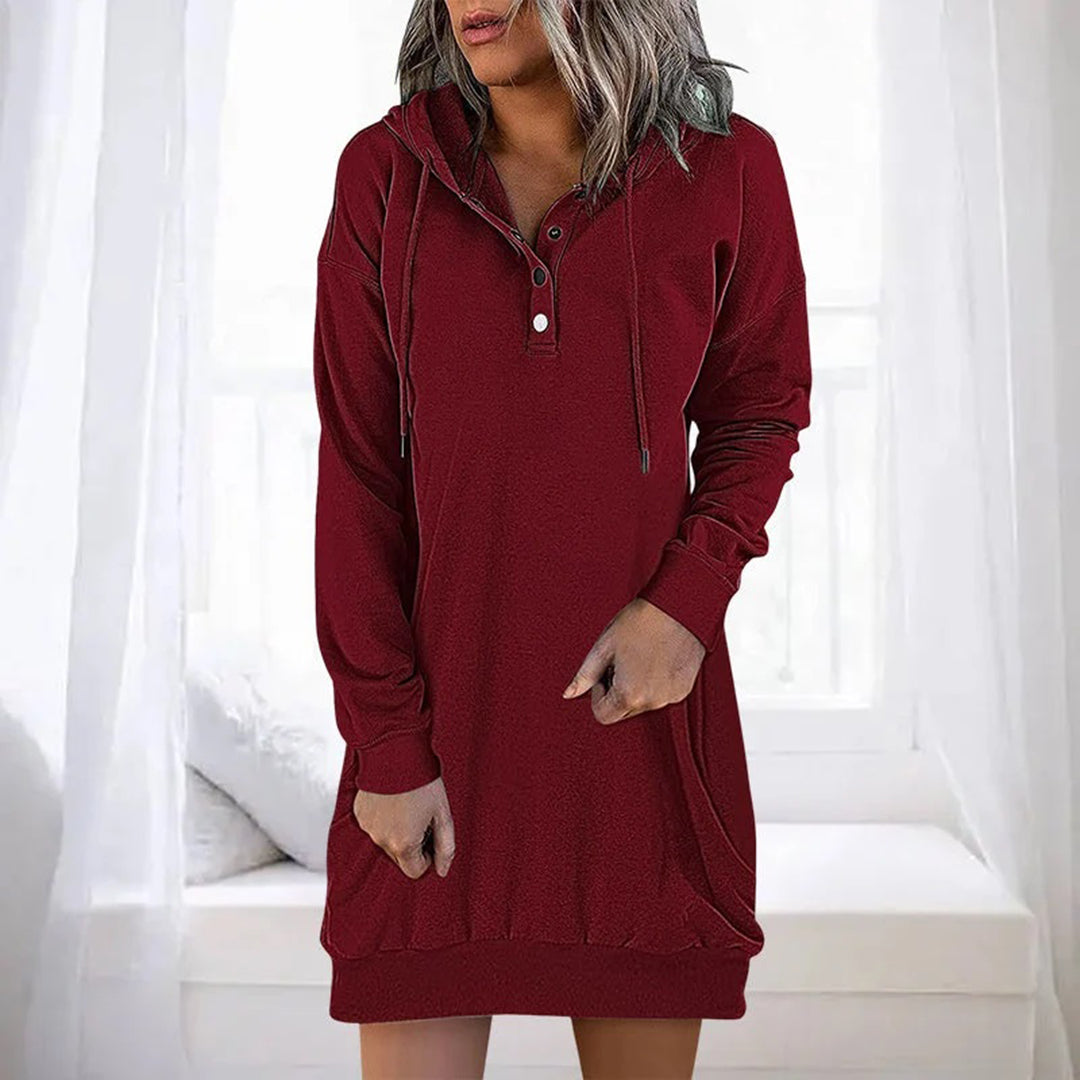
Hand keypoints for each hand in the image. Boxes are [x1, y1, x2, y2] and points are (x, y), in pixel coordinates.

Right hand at [352, 775, 455, 878]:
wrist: (395, 753)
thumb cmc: (422, 783)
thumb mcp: (443, 815)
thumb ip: (446, 847)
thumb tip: (442, 870)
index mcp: (403, 845)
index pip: (415, 871)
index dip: (428, 856)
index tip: (432, 835)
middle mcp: (381, 841)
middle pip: (400, 858)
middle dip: (412, 844)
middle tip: (422, 818)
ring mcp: (368, 827)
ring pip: (386, 841)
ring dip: (397, 831)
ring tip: (407, 805)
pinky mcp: (359, 813)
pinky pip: (374, 826)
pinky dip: (384, 818)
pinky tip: (393, 800)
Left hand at [562, 598, 706, 723]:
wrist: (678, 607)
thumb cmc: (641, 621)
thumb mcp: (604, 646)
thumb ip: (585, 675)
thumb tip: (569, 693)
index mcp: (629, 695)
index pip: (603, 715)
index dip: (598, 694)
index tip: (605, 672)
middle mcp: (652, 702)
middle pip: (624, 712)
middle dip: (617, 691)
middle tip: (623, 661)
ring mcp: (671, 697)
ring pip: (643, 703)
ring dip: (637, 688)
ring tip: (641, 656)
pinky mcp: (684, 690)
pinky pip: (662, 695)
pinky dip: (656, 684)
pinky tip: (657, 659)